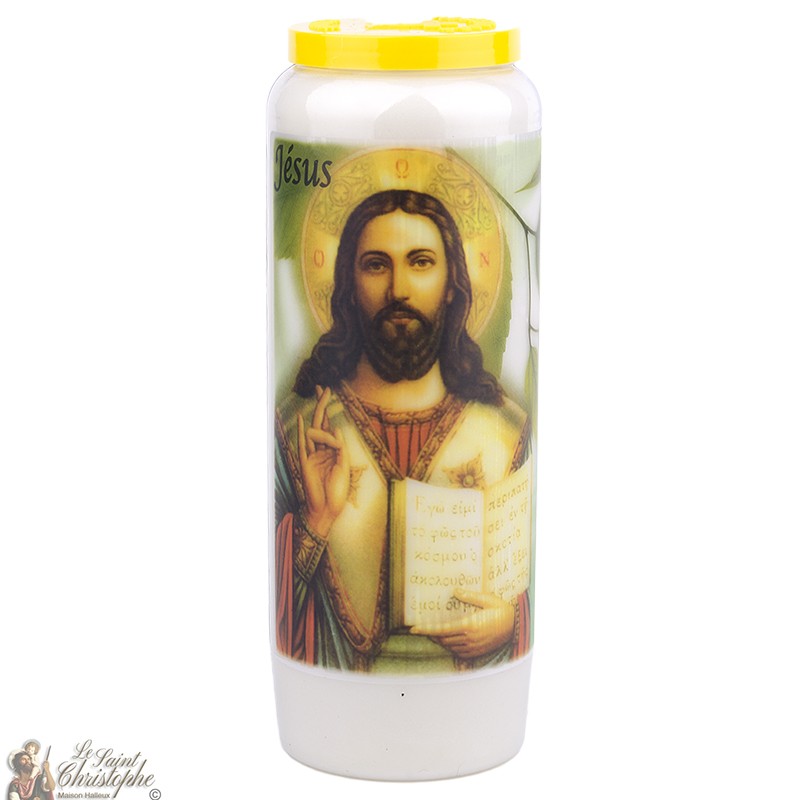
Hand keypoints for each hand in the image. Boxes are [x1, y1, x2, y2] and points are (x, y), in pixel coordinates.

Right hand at [297, 386, 349, 537]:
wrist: (327, 510)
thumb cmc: (338, 492)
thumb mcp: (344, 467)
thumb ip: (340, 448)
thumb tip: (336, 428)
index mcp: (333, 452)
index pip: (331, 428)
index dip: (330, 413)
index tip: (330, 397)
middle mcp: (322, 451)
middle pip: (321, 423)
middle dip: (322, 405)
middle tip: (324, 388)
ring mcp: (312, 455)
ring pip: (314, 430)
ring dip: (318, 412)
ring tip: (321, 394)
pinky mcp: (305, 462)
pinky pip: (302, 443)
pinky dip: (301, 430)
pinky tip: (301, 418)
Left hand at [410, 590, 514, 658]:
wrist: (516, 627)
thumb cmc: (502, 611)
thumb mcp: (488, 599)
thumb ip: (470, 596)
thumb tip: (455, 591)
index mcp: (470, 625)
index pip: (442, 629)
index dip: (426, 629)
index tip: (413, 629)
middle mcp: (469, 638)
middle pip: (443, 639)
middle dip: (431, 633)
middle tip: (421, 627)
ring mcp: (473, 647)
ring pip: (449, 646)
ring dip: (439, 640)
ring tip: (433, 632)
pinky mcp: (477, 652)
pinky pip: (458, 652)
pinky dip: (450, 647)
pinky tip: (449, 640)